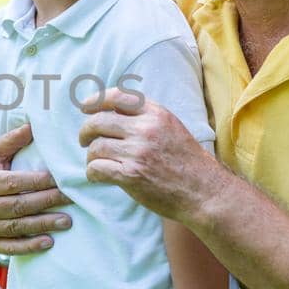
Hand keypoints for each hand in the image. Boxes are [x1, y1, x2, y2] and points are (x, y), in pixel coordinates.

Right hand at [0, 124, 72, 253]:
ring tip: (67, 221)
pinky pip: (9, 246)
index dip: (38, 182)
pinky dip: (29, 246)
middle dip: (46, 202)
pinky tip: (49, 242)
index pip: (13, 183)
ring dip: (43, 225)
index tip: (60, 180)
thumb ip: (12, 140)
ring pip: (16, 227)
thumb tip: (33, 125)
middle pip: (17, 205)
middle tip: (71, 199)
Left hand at [78, 87, 219, 222]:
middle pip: (98, 121)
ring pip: (95, 147)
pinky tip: (97, 176)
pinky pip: (97, 168)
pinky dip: (92, 173)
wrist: (205, 191)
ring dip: (90, 156)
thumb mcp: (171, 128)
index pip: (117, 96)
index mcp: (156, 114)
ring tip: (95, 163)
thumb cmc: (188, 162)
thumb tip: (113, 110)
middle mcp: (146, 129)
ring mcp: (138, 152)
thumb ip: (147, 117)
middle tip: (84, 140)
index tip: (85, 106)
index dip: (95, 100)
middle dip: (85, 131)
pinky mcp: (131, 175)